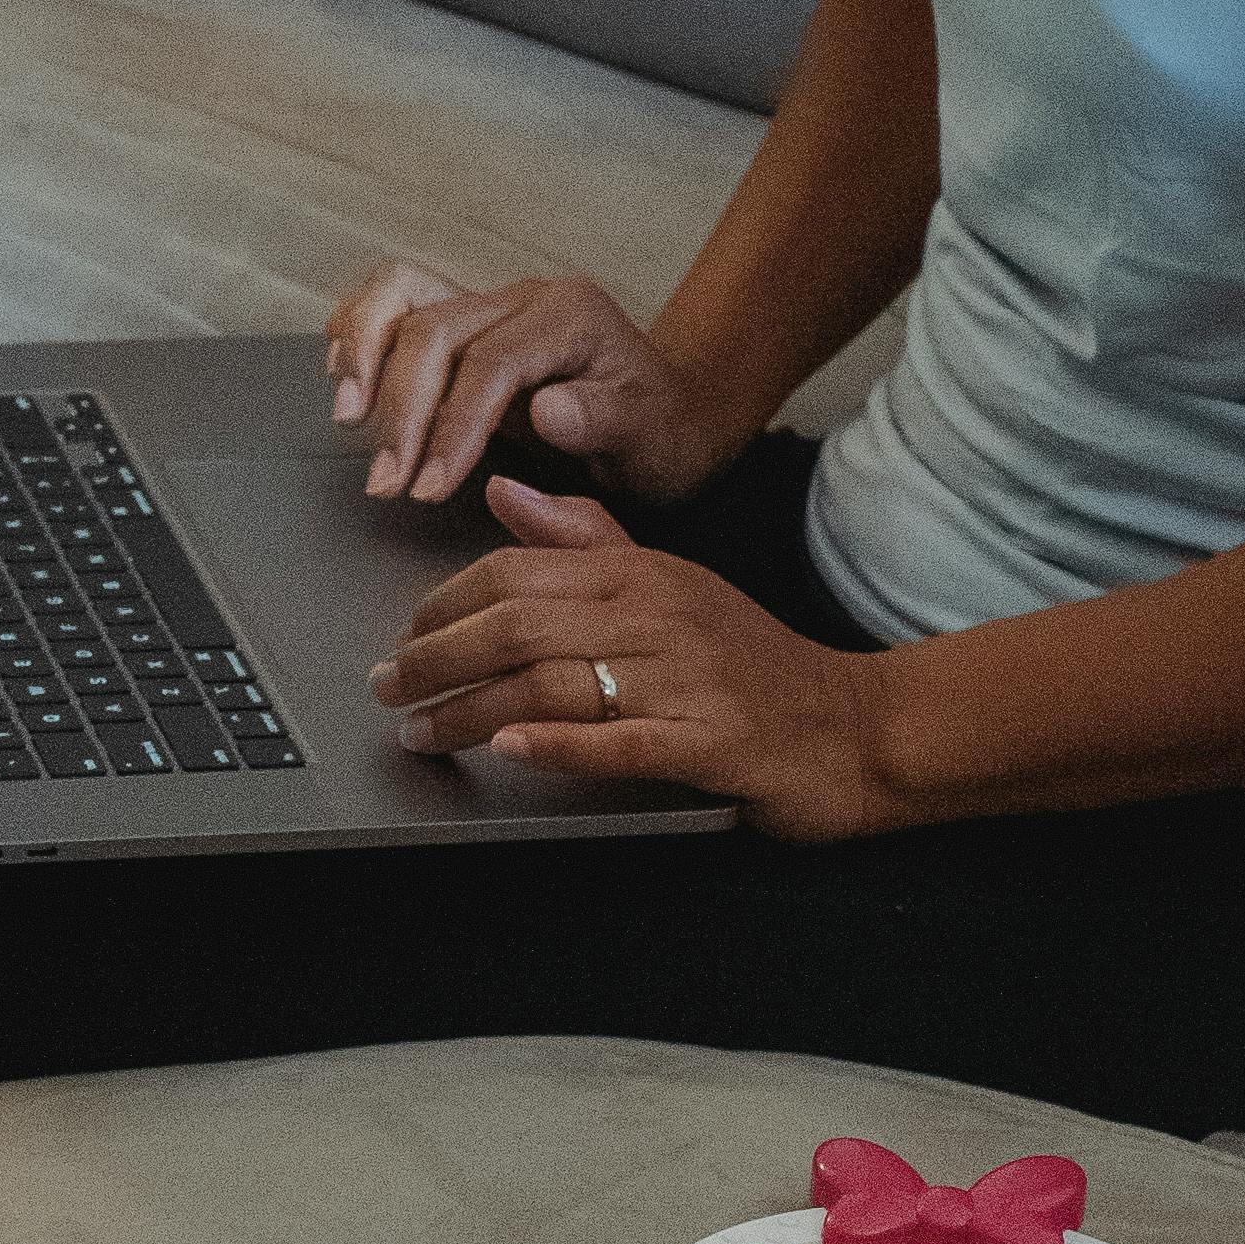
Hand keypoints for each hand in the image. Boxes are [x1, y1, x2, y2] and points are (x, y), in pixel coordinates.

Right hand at [324, 263, 738, 512]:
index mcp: (571, 315)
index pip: (490, 363)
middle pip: (435, 330)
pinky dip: (361, 329)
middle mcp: (524, 297)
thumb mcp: (650, 439)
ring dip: (364, 357)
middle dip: (401, 410)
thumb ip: (601, 420)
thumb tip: (544, 410)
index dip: (451, 426)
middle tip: (388, 483)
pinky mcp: (464, 320)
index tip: (429, 486)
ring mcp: (489, 302)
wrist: (670, 417)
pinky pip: (397, 299)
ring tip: (347, 420)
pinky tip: (343, 374)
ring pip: (402, 296)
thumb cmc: (658, 435)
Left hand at [370, 476, 890, 837]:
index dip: (445, 604)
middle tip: (388, 688)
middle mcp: (659, 616)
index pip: (518, 571)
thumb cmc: (754, 662)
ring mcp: (686, 681)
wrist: (856, 726)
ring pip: (555, 682)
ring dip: (472, 709)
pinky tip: (511, 749)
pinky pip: (622, 740)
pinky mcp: (712, 743)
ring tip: (421, 731)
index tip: (403, 638)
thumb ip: (586, 539)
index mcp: (642, 574)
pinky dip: (559, 743)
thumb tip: (504, 494)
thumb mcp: (672, 584)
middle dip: (437, 658)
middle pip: (520, 625)